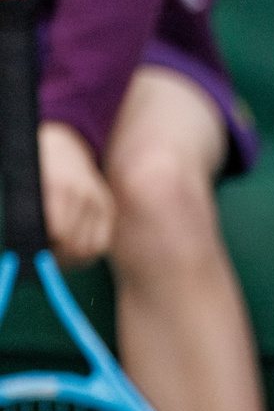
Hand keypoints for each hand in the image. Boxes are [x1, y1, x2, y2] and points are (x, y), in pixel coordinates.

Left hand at [36, 121, 111, 266]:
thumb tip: (32, 249)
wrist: (64, 147)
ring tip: (57, 259)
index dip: (45, 249)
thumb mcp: (26, 186)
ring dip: (73, 261)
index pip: (59, 233)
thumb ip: (28, 215)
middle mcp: (85, 195)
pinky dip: (87, 255)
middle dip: (59, 259)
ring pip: (90, 250)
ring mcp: (100, 202)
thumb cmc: (36, 171)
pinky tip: (73, 254)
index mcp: (61, 188)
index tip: (35, 255)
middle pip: (76, 245)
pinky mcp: (109, 209)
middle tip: (44, 263)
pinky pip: (101, 244)